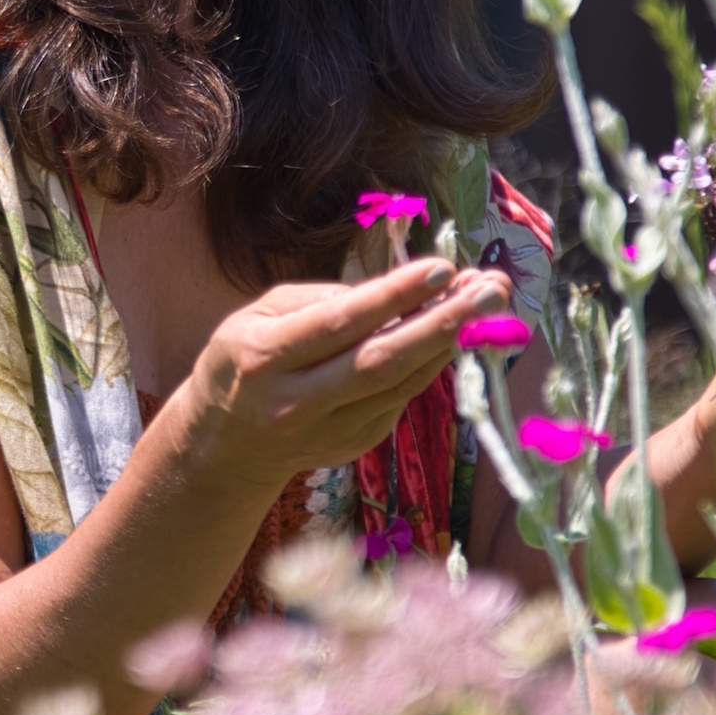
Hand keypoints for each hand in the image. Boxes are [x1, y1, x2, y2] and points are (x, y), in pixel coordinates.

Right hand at [165, 257, 507, 496]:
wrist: (223, 445)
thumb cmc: (243, 360)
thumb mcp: (258, 314)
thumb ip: (319, 300)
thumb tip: (392, 293)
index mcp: (265, 357)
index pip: (340, 324)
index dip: (394, 296)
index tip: (443, 268)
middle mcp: (298, 401)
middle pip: (382, 362)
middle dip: (443, 323)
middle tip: (491, 289)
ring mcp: (328, 430)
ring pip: (400, 384)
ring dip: (450, 341)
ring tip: (487, 302)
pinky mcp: (353, 445)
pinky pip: (400, 399)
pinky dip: (430, 365)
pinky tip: (453, 334)